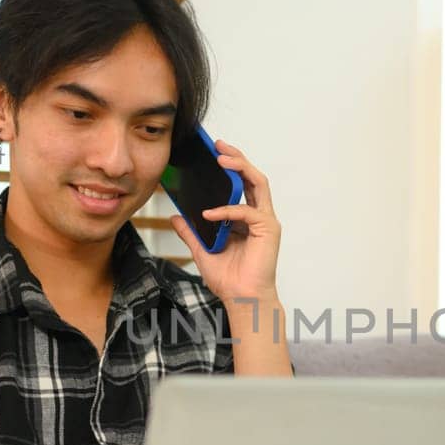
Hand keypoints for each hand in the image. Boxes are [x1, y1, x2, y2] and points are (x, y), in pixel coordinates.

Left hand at [170, 138, 280, 304]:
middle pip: (252, 176)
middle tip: (218, 145)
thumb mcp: (202, 249)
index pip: (241, 184)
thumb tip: (176, 217)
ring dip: (241, 167)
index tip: (214, 152)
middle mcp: (259, 215)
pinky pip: (247, 211)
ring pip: (258, 183)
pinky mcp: (268, 229)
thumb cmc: (228, 279)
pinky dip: (227, 209)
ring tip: (222, 159)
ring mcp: (265, 221)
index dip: (230, 166)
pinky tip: (209, 213)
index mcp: (246, 218)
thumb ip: (191, 232)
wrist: (241, 299)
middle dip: (237, 157)